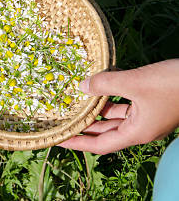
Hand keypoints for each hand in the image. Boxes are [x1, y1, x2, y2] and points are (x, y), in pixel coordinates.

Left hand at [58, 59, 178, 154]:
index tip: (58, 139)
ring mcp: (146, 117)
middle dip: (83, 129)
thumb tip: (82, 86)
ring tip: (74, 104)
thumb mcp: (135, 81)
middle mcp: (140, 129)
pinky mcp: (151, 105)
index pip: (100, 145)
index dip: (78, 143)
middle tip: (61, 123)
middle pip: (105, 134)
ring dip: (95, 112)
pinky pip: (124, 106)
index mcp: (136, 132)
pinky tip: (97, 88)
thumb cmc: (173, 83)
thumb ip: (105, 84)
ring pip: (114, 118)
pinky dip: (110, 99)